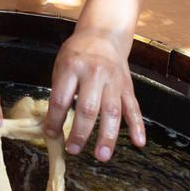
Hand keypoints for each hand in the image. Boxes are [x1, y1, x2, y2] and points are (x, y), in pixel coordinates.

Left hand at [43, 28, 145, 160]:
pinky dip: (138, 126)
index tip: (51, 135)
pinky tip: (138, 143)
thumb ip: (59, 92)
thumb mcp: (61, 66)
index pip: (61, 99)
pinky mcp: (128, 86)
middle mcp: (95, 74)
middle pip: (88, 108)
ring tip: (102, 156)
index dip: (54, 120)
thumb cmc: (77, 54)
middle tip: (73, 150)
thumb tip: (52, 126)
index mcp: (72, 68)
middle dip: (80, 132)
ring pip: (112, 112)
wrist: (103, 34)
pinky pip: (134, 108)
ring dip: (107, 136)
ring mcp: (114, 81)